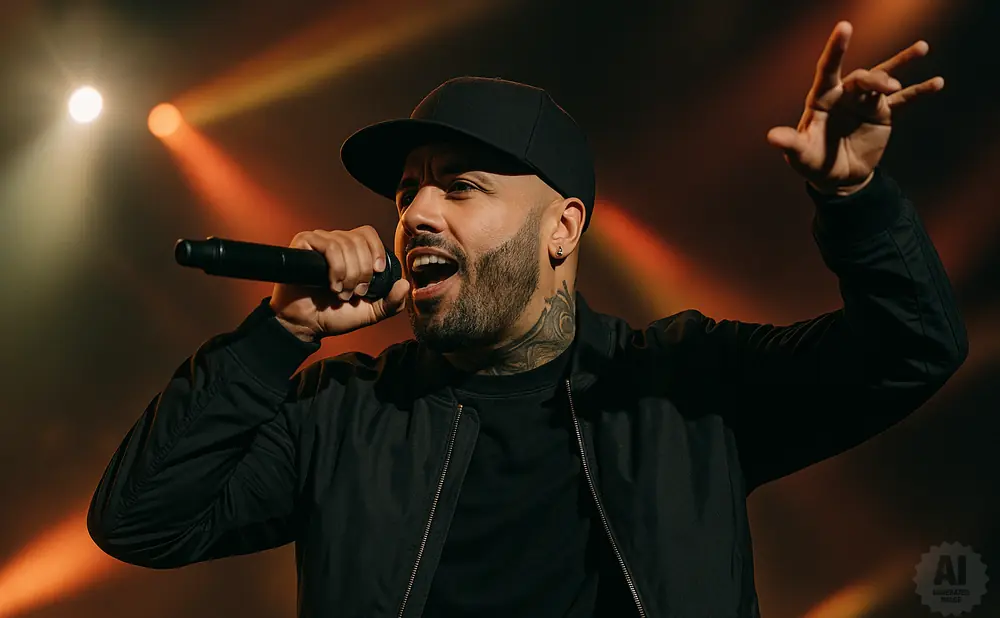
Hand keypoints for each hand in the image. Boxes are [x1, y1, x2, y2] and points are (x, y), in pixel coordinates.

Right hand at [269, 226, 409, 341]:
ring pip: (345, 244)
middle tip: (356, 292)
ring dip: (349, 274)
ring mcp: (319, 241)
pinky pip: (329, 247)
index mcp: (352, 251)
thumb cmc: (334, 315)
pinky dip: (337, 268)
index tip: (377, 272)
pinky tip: (332, 285)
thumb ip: (392, 302)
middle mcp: (335, 242)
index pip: (368, 234)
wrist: (307, 325)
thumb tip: (405, 284)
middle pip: (359, 240)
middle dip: (363, 270)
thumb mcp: (371, 312)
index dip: (376, 250)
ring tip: (342, 293)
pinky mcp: (304, 243)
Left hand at [767, 21, 943, 194]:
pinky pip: (905, 100)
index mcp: (822, 98)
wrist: (838, 179)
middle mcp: (844, 95)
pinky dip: (920, 91)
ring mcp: (866, 102)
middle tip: (887, 88)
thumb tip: (772, 137)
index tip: (845, 26)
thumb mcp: (800, 155)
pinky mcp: (884, 114)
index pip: (827, 69)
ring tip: (921, 48)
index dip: (836, 49)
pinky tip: (937, 82)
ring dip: (901, 63)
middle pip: (862, 78)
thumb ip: (790, 143)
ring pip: (883, 79)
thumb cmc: (812, 163)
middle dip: (875, 79)